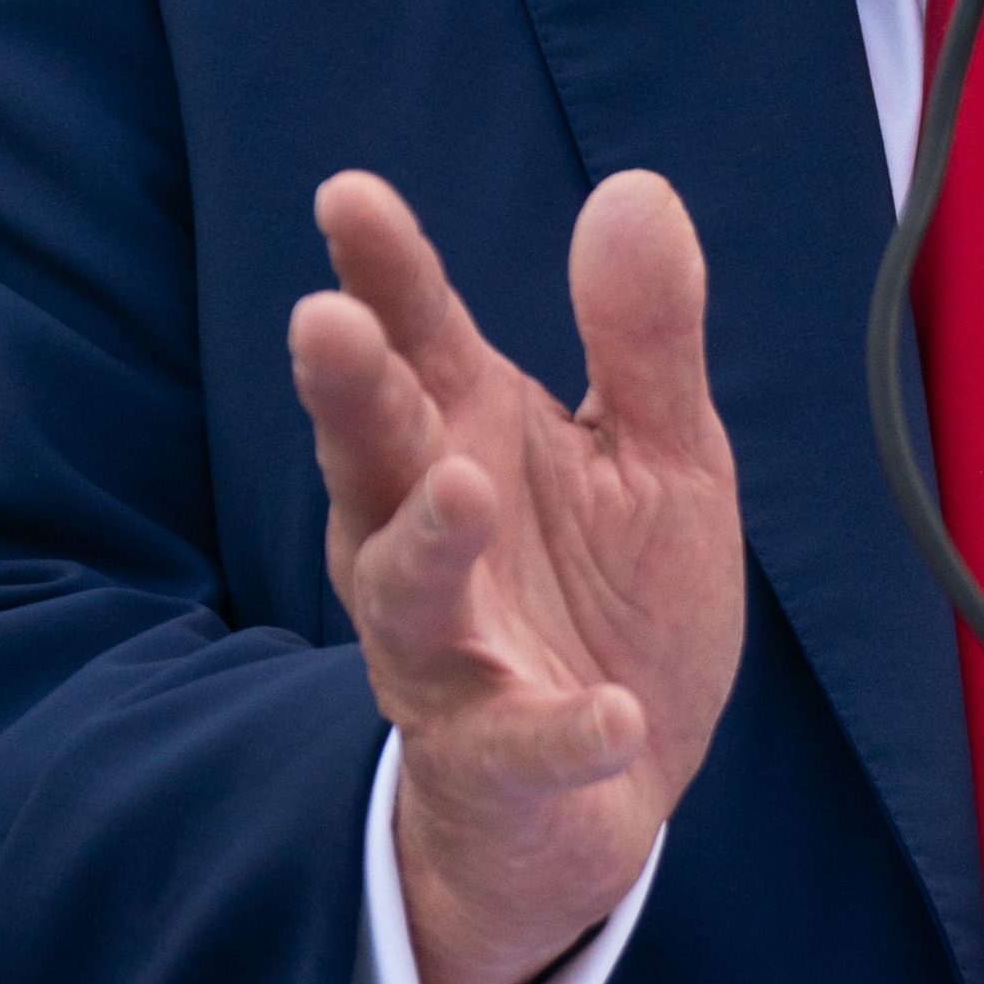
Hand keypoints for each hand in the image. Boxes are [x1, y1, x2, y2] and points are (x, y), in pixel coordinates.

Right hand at [288, 169, 743, 983]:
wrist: (609, 795)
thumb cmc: (610, 596)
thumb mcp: (658, 452)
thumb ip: (643, 337)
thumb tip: (636, 188)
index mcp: (469, 437)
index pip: (417, 338)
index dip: (382, 270)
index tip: (347, 195)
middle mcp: (429, 534)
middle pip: (374, 454)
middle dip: (350, 394)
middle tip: (325, 322)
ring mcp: (450, 651)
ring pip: (408, 594)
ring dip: (429, 544)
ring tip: (467, 489)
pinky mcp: (498, 756)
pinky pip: (520, 746)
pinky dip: (562, 733)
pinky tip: (614, 718)